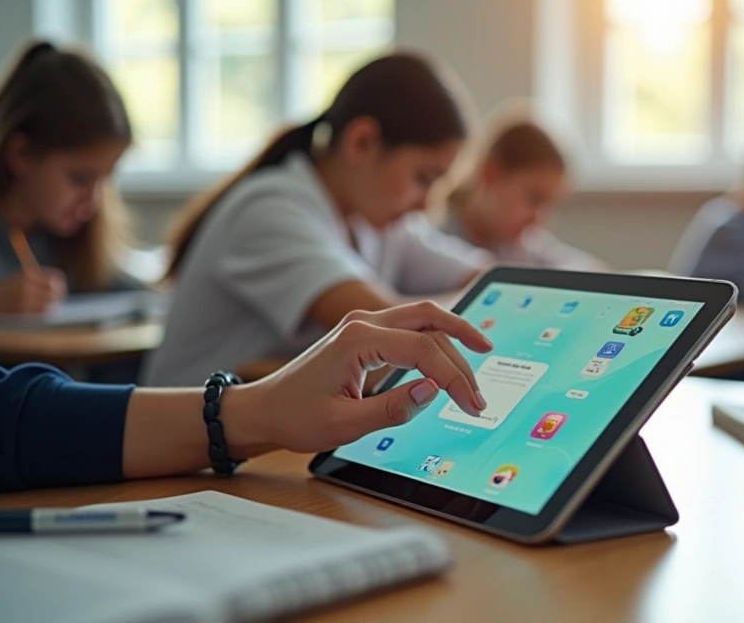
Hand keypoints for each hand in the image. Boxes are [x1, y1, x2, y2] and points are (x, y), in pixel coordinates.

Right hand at [0, 269, 66, 313]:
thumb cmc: (9, 288)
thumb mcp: (22, 277)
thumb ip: (39, 277)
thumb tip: (59, 281)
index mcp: (28, 275)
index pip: (54, 277)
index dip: (60, 282)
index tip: (60, 285)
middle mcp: (27, 286)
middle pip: (55, 290)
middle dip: (59, 294)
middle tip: (60, 296)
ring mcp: (25, 300)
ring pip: (51, 303)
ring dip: (53, 303)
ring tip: (51, 303)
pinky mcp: (24, 312)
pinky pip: (43, 312)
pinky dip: (47, 311)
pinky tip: (45, 309)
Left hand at [232, 301, 492, 453]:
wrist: (264, 409)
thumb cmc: (297, 417)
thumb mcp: (345, 424)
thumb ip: (392, 409)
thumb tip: (432, 391)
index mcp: (359, 340)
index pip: (424, 350)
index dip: (454, 378)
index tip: (471, 406)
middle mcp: (363, 323)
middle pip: (430, 322)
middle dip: (463, 353)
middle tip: (479, 391)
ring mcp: (363, 325)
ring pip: (422, 319)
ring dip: (453, 340)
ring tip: (477, 365)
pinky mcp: (364, 334)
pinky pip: (409, 327)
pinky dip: (435, 338)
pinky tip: (451, 355)